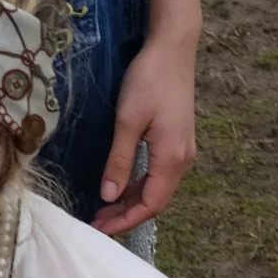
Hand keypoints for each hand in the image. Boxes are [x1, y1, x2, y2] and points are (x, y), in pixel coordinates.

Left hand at [95, 28, 198, 232]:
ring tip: (103, 209)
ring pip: (156, 187)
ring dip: (131, 201)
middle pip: (155, 200)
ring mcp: (181, 149)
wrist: (173, 47)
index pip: (150, 205)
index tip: (99, 230)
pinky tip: (120, 185)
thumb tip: (109, 196)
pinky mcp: (177, 139)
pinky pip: (158, 173)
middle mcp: (182, 159)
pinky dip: (138, 185)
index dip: (125, 221)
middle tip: (95, 222)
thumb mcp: (128, 120)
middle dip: (126, 215)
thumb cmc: (149, 79)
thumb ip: (119, 160)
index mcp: (172, 158)